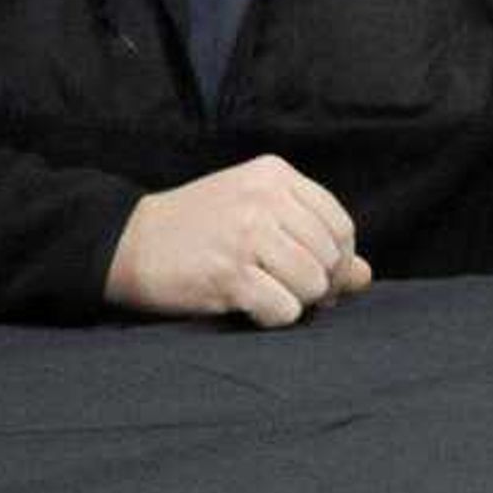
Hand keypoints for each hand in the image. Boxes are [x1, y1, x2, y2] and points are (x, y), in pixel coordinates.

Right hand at [106, 156, 372, 326]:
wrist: (128, 241)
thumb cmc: (199, 228)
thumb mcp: (257, 214)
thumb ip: (312, 237)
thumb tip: (364, 276)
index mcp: (275, 175)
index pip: (339, 224)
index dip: (341, 260)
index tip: (326, 278)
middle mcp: (265, 199)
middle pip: (329, 256)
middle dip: (321, 285)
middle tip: (295, 294)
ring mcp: (247, 235)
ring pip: (311, 283)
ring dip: (297, 302)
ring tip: (271, 297)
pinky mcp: (228, 274)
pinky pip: (282, 308)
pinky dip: (275, 317)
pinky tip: (253, 309)